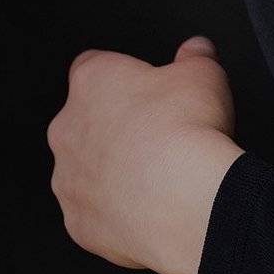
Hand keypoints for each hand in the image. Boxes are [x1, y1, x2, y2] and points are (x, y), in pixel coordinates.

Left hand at [47, 34, 246, 273]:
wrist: (183, 198)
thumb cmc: (186, 131)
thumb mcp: (204, 73)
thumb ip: (196, 56)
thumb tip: (197, 51)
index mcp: (94, 81)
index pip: (94, 64)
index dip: (124, 72)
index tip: (147, 83)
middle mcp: (69, 129)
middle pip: (86, 118)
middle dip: (116, 123)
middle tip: (158, 127)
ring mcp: (68, 180)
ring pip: (86, 167)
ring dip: (113, 167)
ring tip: (158, 170)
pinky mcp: (78, 222)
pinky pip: (95, 209)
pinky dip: (118, 207)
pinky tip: (151, 202)